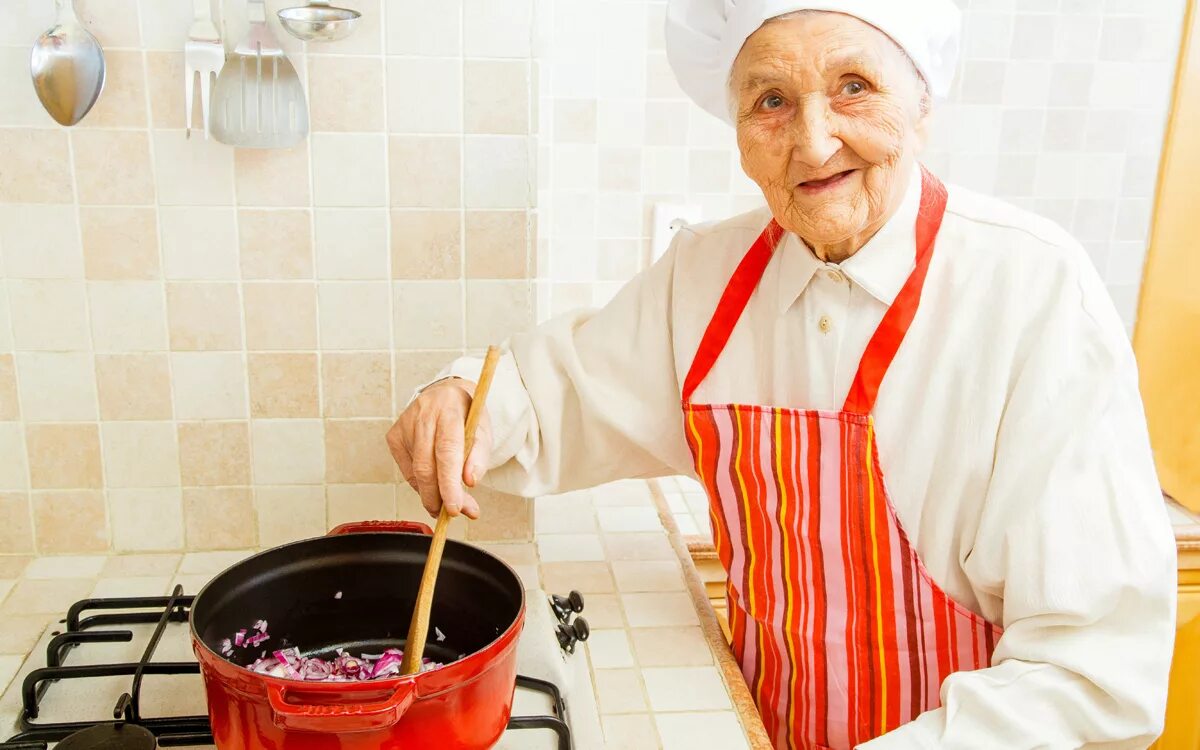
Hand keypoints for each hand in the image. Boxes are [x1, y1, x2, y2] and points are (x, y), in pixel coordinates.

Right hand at [386, 379, 491, 518]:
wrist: (446, 394)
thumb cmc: (467, 415)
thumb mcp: (483, 431)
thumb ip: (480, 457)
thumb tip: (469, 483)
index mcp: (449, 408)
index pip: (446, 450)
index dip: (449, 483)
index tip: (454, 507)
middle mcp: (423, 413)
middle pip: (426, 465)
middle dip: (439, 497)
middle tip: (452, 512)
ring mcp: (404, 424)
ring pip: (415, 472)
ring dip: (431, 494)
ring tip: (446, 501)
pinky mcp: (394, 436)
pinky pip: (408, 471)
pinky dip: (421, 484)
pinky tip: (433, 482)